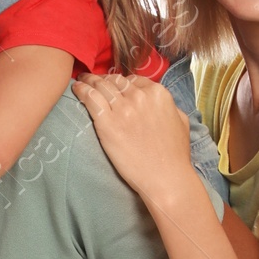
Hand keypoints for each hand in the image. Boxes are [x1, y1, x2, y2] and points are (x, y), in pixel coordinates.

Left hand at [71, 72, 193, 196]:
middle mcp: (140, 96)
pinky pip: (90, 98)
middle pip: (115, 80)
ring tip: (82, 81)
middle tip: (94, 82)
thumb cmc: (175, 155)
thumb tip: (158, 104)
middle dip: (104, 80)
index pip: (134, 80)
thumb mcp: (181, 121)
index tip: (114, 86)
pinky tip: (76, 88)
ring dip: (89, 81)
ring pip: (101, 85)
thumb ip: (169, 106)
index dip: (122, 83)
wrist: (165, 177)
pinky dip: (82, 90)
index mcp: (158, 94)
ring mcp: (122, 108)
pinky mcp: (107, 123)